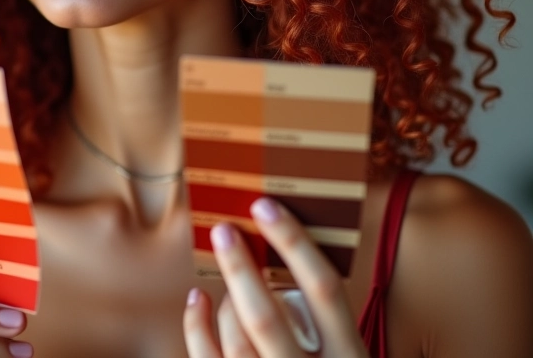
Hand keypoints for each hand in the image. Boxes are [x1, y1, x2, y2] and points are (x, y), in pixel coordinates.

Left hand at [183, 198, 369, 356]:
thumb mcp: (345, 352)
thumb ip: (323, 318)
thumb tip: (280, 254)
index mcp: (352, 355)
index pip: (325, 289)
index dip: (294, 242)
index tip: (264, 205)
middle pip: (267, 317)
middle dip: (240, 269)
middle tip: (222, 229)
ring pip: (237, 343)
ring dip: (224, 302)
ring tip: (223, 279)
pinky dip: (197, 330)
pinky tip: (196, 299)